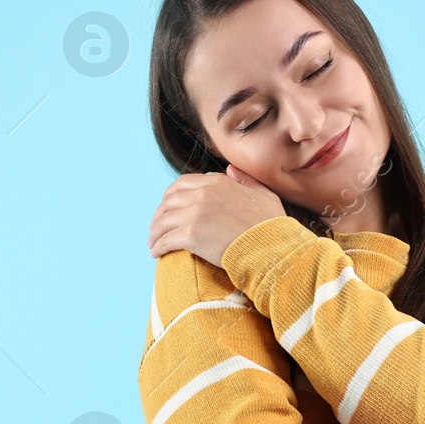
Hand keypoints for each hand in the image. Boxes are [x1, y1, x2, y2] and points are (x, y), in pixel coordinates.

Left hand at [147, 165, 287, 267]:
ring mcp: (194, 213)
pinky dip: (157, 247)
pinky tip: (157, 253)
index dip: (170, 198)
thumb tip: (231, 170)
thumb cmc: (271, 225)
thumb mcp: (263, 194)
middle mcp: (202, 194)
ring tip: (153, 243)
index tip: (169, 209)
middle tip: (157, 228)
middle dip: (159, 215)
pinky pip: (165, 240)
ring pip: (163, 221)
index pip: (181, 184)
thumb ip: (245, 180)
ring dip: (155, 233)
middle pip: (168, 202)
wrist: (271, 246)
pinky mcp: (190, 235)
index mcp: (216, 182)